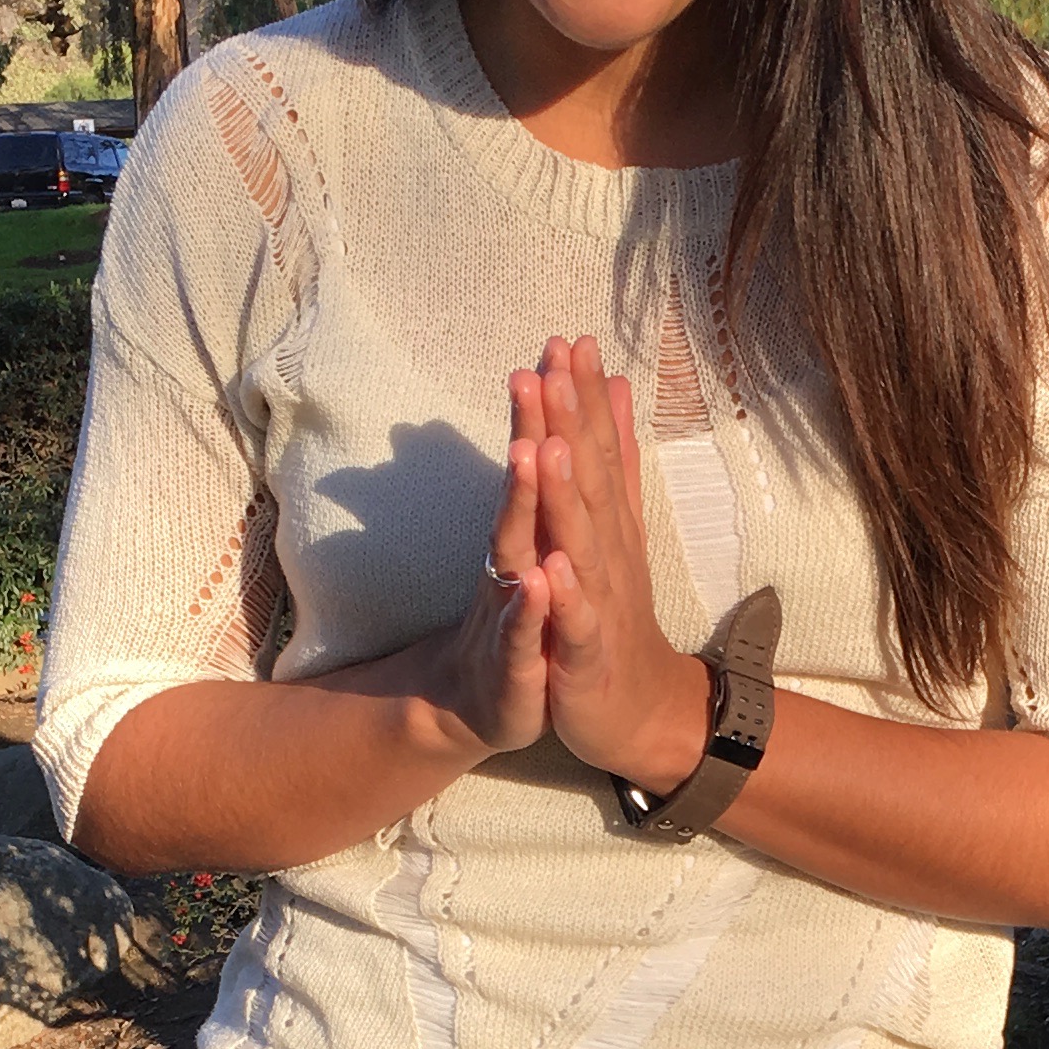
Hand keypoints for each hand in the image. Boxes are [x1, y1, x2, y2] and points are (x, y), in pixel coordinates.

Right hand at [430, 396, 552, 760]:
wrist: (485, 705)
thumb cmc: (522, 620)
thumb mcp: (543, 550)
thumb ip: (552, 489)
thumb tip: (560, 423)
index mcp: (530, 534)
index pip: (542, 459)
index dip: (553, 405)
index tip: (563, 343)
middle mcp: (513, 560)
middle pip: (522, 489)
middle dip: (530, 430)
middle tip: (534, 372)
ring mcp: (510, 609)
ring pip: (515, 549)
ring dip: (523, 502)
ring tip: (531, 452)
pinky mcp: (516, 664)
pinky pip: (523, 632)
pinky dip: (530, 606)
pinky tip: (539, 580)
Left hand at [518, 335, 710, 790]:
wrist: (639, 709)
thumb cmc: (615, 614)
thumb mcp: (616, 530)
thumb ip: (618, 460)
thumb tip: (617, 388)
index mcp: (609, 524)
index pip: (598, 450)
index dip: (584, 397)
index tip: (570, 339)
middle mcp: (607, 553)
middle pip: (590, 482)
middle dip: (572, 425)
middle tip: (556, 365)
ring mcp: (599, 601)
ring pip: (581, 544)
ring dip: (567, 496)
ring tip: (550, 446)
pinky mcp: (585, 652)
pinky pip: (575, 622)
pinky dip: (566, 596)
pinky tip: (554, 568)